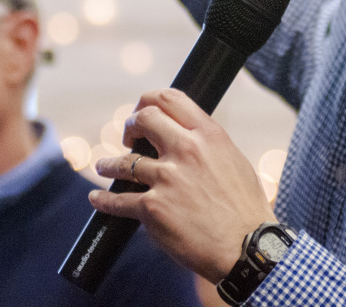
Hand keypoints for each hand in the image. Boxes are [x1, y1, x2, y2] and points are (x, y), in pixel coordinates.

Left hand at [91, 89, 276, 282]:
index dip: (149, 101)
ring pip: (124, 161)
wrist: (248, 248)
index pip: (170, 98)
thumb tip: (187, 136)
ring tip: (104, 165)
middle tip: (128, 137)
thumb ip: (208, 144)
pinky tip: (97, 198)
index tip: (142, 111)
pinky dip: (103, 200)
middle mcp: (186, 150)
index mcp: (208, 135)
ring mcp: (167, 179)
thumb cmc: (246, 209)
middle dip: (130, 125)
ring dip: (109, 163)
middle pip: (144, 119)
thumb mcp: (234, 160)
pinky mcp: (153, 209)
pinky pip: (118, 200)